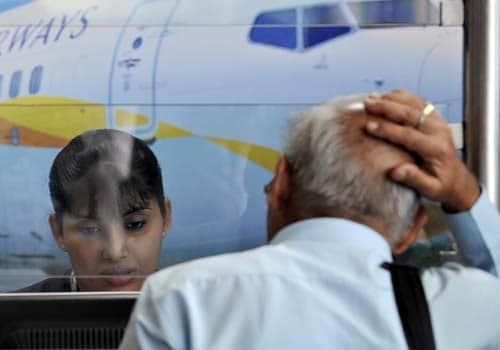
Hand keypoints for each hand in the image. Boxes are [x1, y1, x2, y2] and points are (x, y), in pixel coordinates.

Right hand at [363, 90, 479, 211]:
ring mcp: (438, 121)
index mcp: (436, 148)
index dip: (387, 130)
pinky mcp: (435, 118)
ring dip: (391, 98)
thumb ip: (415, 179)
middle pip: (410, 113)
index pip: (408, 135)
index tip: (369, 127)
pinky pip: (417, 102)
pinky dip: (401, 96)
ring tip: (372, 97)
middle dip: (386, 107)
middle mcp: (438, 130)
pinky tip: (386, 95)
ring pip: (413, 103)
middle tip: (367, 105)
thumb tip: (396, 172)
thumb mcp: (431, 190)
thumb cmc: (442, 185)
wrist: (457, 179)